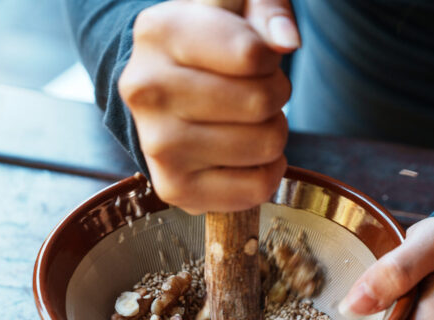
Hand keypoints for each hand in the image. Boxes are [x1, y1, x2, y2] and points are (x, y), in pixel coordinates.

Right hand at [119, 0, 299, 213]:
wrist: (160, 93)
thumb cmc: (209, 44)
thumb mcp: (238, 7)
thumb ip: (268, 10)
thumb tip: (286, 41)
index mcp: (158, 31)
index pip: (252, 54)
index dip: (270, 58)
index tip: (254, 59)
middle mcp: (147, 90)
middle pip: (261, 102)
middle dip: (276, 95)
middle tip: (254, 93)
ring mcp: (157, 145)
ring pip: (266, 146)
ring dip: (273, 133)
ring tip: (246, 122)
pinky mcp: (173, 188)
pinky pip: (256, 188)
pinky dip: (267, 172)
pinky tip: (247, 155)